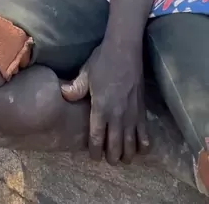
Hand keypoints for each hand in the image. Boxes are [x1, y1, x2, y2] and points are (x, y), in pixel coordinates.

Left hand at [61, 43, 148, 164]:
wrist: (125, 49)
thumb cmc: (103, 60)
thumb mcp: (86, 73)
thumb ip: (75, 88)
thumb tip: (63, 95)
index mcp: (101, 108)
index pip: (97, 139)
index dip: (95, 151)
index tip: (94, 156)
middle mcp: (117, 116)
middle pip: (116, 148)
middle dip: (112, 157)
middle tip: (109, 159)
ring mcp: (132, 115)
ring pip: (132, 146)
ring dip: (127, 155)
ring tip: (123, 158)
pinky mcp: (143, 110)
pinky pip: (146, 135)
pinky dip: (144, 146)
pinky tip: (140, 149)